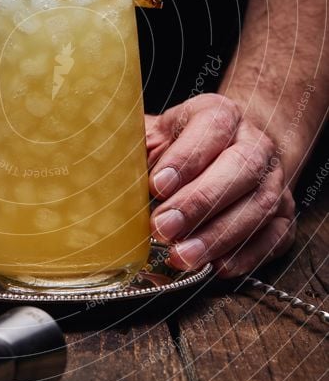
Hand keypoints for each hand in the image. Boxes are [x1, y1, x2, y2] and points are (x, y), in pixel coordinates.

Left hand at [146, 93, 295, 276]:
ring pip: (258, 206)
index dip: (186, 157)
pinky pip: (274, 237)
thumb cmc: (178, 146)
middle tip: (162, 228)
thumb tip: (98, 161)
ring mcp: (273, 180)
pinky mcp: (282, 215)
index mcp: (220, 114)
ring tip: (182, 256)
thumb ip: (134, 145)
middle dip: (200, 202)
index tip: (157, 185)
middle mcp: (254, 143)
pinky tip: (217, 267)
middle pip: (240, 168)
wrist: (227, 152)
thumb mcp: (153, 134)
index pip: (212, 128)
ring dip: (218, 236)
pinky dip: (248, 256)